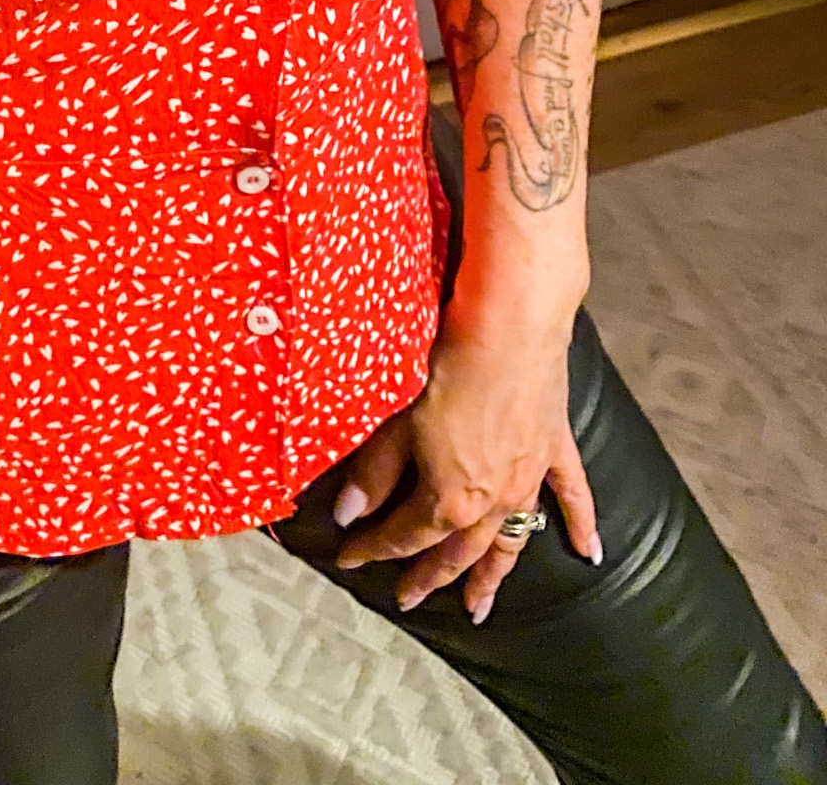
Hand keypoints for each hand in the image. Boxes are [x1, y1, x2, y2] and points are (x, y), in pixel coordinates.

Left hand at [331, 307, 601, 623]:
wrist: (510, 328)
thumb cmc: (448, 369)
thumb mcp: (397, 422)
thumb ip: (374, 474)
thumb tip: (347, 514)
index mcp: (450, 499)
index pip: (403, 535)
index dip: (373, 548)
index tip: (349, 558)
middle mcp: (493, 500)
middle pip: (456, 551)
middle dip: (429, 578)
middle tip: (408, 599)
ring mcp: (528, 478)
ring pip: (510, 541)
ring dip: (494, 576)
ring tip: (479, 607)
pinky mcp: (554, 449)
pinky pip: (572, 497)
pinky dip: (582, 527)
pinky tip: (589, 554)